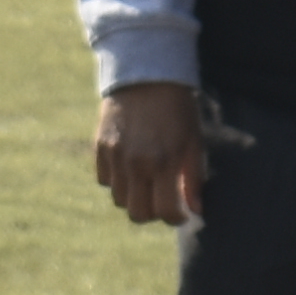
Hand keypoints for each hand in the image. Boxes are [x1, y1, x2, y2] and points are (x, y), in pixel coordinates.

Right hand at [95, 81, 206, 226]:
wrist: (147, 76)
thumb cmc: (178, 110)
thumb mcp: (193, 142)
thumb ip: (193, 179)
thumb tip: (196, 210)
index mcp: (164, 163)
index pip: (166, 212)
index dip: (177, 218)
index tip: (182, 212)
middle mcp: (136, 163)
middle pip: (138, 214)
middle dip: (153, 213)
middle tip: (163, 200)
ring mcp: (115, 156)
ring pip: (119, 199)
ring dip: (135, 197)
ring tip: (148, 182)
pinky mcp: (100, 147)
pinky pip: (104, 180)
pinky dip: (117, 181)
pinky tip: (131, 168)